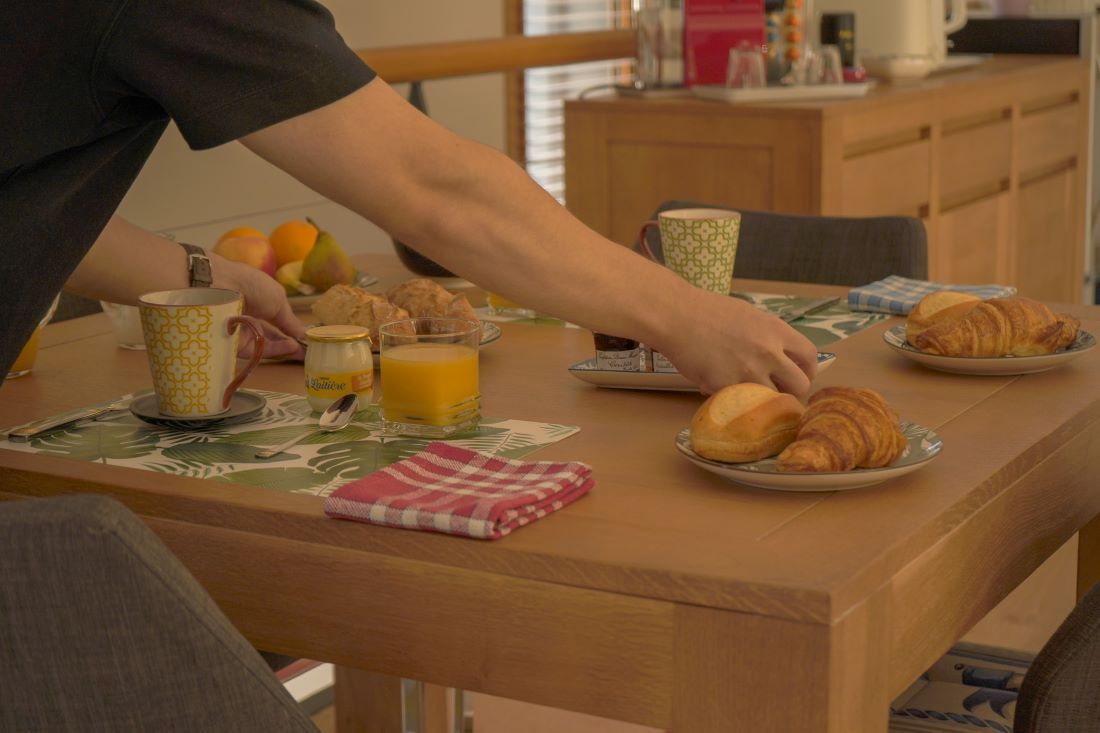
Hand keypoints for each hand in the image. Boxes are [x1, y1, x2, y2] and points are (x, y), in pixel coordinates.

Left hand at [212, 257, 305, 360]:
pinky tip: (291, 346)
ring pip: (267, 346)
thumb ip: (290, 321)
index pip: (279, 322)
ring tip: (302, 350)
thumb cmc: (252, 285)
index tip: (310, 339)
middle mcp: (251, 319)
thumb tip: (306, 334)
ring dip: (286, 348)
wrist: (221, 287)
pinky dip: (276, 350)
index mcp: (261, 304)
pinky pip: (257, 351)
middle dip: (292, 344)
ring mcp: (243, 333)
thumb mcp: (278, 300)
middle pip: (274, 337)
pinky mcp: (235, 346)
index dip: (294, 331)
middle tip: (310, 352)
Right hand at [657, 289, 818, 399]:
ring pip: (773, 400)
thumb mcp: (749, 316)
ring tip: (749, 395)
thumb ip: (767, 337)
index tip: (800, 376)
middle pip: (800, 385)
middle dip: (792, 391)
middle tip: (778, 392)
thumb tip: (777, 357)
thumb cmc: (708, 310)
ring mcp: (749, 372)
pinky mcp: (728, 387)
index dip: (808, 370)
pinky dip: (734, 401)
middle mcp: (769, 353)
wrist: (677, 316)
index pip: (810, 357)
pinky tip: (720, 389)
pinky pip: (741, 403)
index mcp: (776, 330)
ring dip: (764, 400)